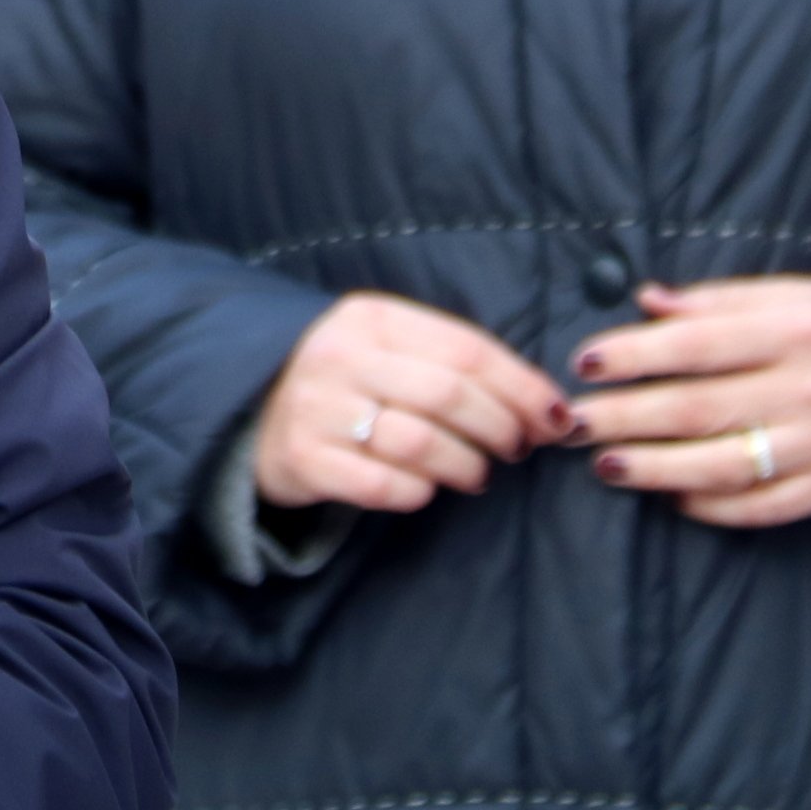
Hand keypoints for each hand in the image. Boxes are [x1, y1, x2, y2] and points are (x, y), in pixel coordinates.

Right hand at [251, 292, 574, 511]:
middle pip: (449, 395)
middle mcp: (341, 355)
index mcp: (371, 317)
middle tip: (517, 449)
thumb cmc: (351, 382)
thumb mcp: (391, 348)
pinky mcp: (305, 458)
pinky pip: (384, 485)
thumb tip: (544, 405)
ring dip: (466, 466)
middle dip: (501, 429)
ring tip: (475, 474)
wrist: (257, 411)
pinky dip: (418, 492)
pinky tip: (425, 488)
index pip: (467, 349)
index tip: (554, 417)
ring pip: (420, 443)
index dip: (522, 388)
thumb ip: (455, 364)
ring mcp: (318, 407)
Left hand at [569, 276, 810, 528]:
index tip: (585, 363)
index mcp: (794, 329)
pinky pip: (765, 507)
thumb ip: (720, 301)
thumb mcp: (800, 292)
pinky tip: (675, 499)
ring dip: (657, 469)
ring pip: (723, 465)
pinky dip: (716, 508)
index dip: (634, 355)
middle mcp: (806, 389)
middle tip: (574, 423)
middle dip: (626, 417)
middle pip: (697, 409)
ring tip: (608, 466)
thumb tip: (647, 301)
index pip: (696, 345)